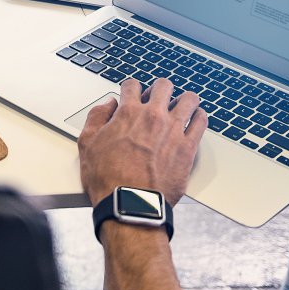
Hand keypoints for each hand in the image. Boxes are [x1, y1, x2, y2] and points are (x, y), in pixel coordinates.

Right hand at [77, 79, 205, 206]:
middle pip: (163, 86)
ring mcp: (174, 130)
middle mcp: (153, 116)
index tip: (132, 93)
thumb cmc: (108, 179)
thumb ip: (97, 117)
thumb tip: (107, 105)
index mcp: (128, 113)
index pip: (132, 85)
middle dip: (159, 88)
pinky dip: (199, 116)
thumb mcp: (87, 143)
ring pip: (188, 99)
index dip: (131, 87)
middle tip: (158, 97)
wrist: (131, 204)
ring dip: (183, 99)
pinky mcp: (188, 147)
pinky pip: (201, 122)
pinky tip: (195, 119)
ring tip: (181, 105)